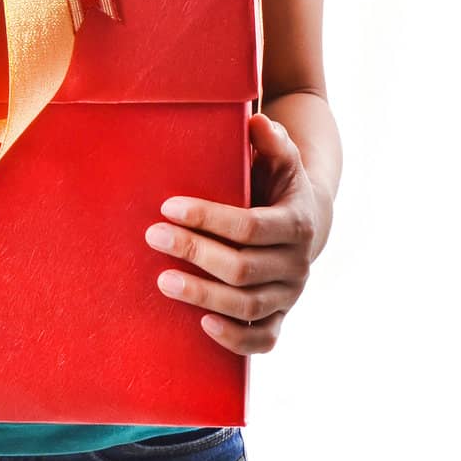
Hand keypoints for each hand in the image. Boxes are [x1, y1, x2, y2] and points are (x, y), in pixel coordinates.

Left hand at [143, 112, 320, 353]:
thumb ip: (270, 138)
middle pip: (242, 268)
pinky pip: (263, 340)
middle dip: (195, 253)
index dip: (208, 218)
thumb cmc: (279, 183)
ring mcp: (289, 295)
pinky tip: (202, 325)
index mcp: (296, 223)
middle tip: (153, 236)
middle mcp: (297, 264)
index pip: (248, 227)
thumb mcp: (280, 156)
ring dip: (203, 295)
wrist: (307, 221)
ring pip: (247, 306)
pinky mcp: (280, 317)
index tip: (168, 207)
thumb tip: (257, 121)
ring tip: (162, 280)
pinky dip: (235, 338)